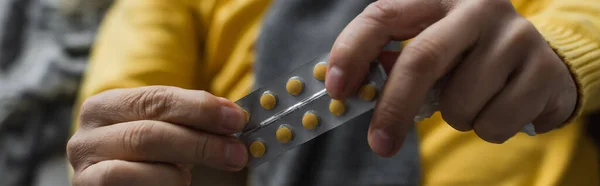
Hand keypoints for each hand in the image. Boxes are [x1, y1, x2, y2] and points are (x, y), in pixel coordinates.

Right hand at [67, 86, 247, 185]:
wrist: (120, 183)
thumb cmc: (145, 155)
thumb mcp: (165, 129)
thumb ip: (190, 120)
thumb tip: (232, 115)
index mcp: (104, 106)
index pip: (157, 99)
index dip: (200, 108)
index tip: (236, 119)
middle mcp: (86, 136)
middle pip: (150, 133)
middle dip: (200, 143)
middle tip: (237, 153)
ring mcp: (85, 169)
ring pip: (139, 168)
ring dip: (178, 172)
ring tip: (191, 175)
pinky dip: (163, 185)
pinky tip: (175, 184)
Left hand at [326, 0, 577, 156]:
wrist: (542, 64)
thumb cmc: (469, 59)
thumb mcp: (432, 50)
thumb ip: (397, 61)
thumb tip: (357, 89)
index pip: (383, 15)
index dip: (352, 51)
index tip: (336, 89)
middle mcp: (477, 8)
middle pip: (421, 59)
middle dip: (393, 108)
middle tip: (378, 143)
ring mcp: (514, 36)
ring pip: (458, 102)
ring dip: (454, 118)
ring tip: (471, 101)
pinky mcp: (543, 70)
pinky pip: (492, 123)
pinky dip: (486, 129)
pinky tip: (499, 107)